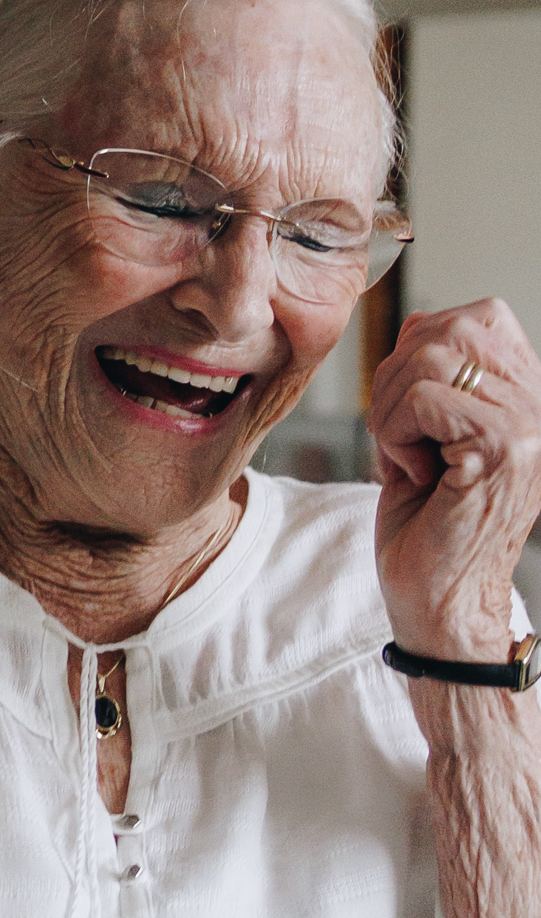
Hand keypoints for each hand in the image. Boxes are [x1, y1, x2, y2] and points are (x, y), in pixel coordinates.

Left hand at [373, 295, 540, 659]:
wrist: (440, 603)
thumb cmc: (428, 527)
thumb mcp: (428, 433)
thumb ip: (432, 375)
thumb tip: (416, 324)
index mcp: (529, 394)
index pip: (477, 315)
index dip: (419, 349)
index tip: (412, 413)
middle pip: (449, 326)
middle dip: (396, 377)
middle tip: (400, 437)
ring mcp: (529, 424)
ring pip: (430, 358)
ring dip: (391, 410)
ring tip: (410, 458)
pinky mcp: (505, 449)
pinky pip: (423, 400)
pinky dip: (394, 434)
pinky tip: (416, 474)